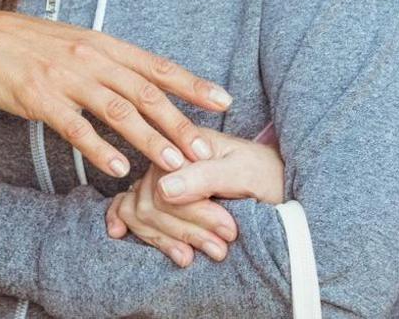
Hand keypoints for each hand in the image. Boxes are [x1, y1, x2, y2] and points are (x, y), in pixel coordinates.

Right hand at [0, 9, 232, 179]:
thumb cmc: (32, 45)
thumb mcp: (78, 42)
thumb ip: (112, 62)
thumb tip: (150, 81)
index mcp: (105, 44)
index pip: (157, 66)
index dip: (192, 83)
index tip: (224, 101)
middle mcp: (91, 58)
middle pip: (145, 93)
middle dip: (180, 122)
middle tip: (206, 150)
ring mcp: (66, 78)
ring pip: (118, 112)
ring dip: (149, 140)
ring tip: (174, 166)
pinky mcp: (39, 99)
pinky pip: (75, 127)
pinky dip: (99, 149)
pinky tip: (118, 168)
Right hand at [105, 127, 283, 266]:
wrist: (279, 186)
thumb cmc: (267, 176)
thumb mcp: (244, 172)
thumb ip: (206, 177)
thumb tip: (163, 190)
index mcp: (186, 142)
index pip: (168, 187)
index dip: (195, 215)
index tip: (228, 231)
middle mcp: (167, 159)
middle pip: (152, 204)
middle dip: (187, 231)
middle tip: (222, 247)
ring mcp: (160, 179)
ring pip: (140, 213)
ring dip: (167, 240)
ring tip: (201, 256)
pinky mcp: (160, 199)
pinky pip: (127, 208)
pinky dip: (122, 221)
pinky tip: (119, 234)